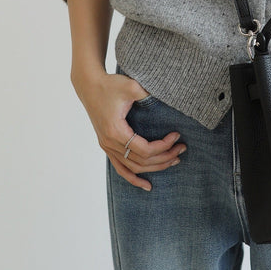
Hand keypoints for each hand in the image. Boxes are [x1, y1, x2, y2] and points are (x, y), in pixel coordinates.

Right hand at [71, 69, 185, 190]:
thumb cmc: (110, 84)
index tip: (176, 135)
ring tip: (173, 161)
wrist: (89, 84)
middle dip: (165, 157)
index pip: (145, 150)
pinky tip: (147, 185)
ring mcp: (107, 146)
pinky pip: (120, 168)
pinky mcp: (107, 145)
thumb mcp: (131, 86)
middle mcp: (109, 143)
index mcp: (115, 131)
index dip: (164, 146)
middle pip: (142, 161)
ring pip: (133, 168)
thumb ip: (148, 93)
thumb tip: (169, 99)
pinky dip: (133, 178)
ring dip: (154, 167)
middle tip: (181, 149)